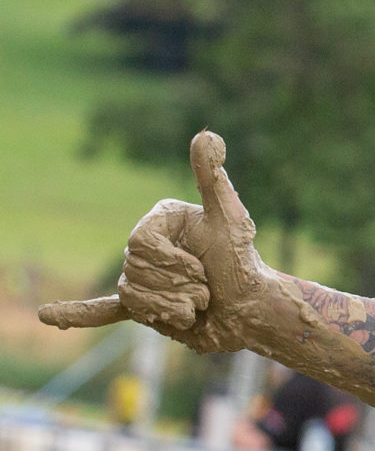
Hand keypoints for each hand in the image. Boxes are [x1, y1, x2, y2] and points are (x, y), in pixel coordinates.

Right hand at [39, 131, 277, 353]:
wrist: (252, 312)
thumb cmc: (244, 264)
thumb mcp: (229, 219)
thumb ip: (213, 179)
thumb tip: (207, 135)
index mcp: (160, 219)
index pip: (140, 244)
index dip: (172, 263)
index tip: (203, 269)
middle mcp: (147, 244)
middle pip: (135, 271)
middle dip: (177, 288)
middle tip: (206, 291)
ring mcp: (142, 275)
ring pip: (132, 295)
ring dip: (170, 307)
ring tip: (196, 306)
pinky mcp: (143, 305)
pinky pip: (104, 308)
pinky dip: (76, 313)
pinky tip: (45, 315)